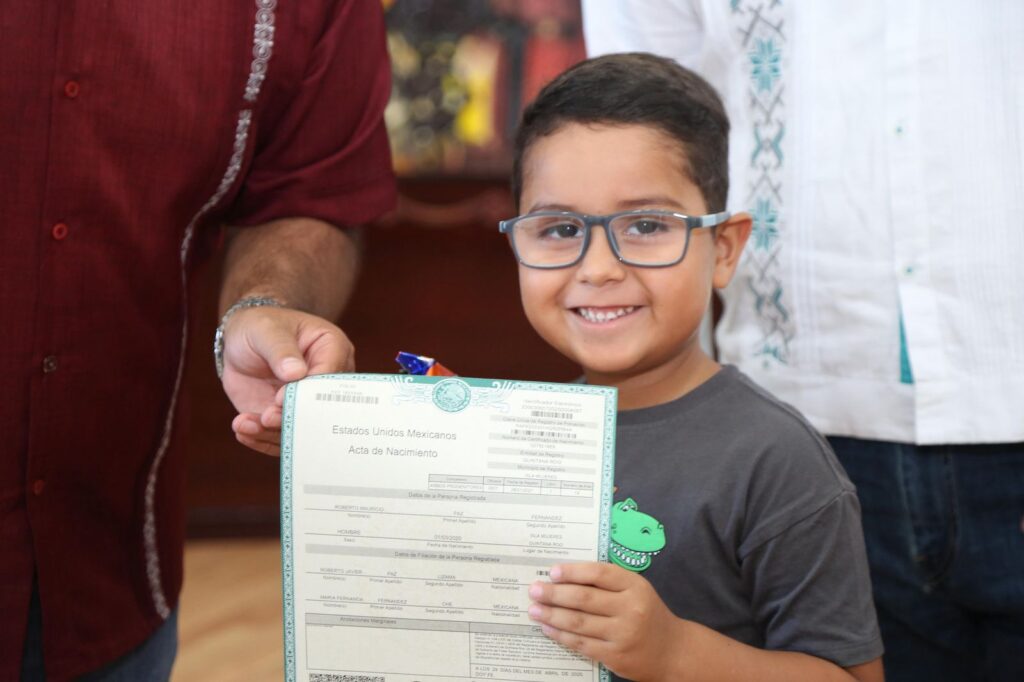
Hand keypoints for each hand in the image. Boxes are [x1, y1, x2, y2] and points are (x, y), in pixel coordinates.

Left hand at [220, 306, 354, 454]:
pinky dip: (261, 439)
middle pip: (320, 409)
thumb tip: (296, 373)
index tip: (280, 397)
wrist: (242, 341)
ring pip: (300, 428)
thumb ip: (281, 350)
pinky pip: (281, 437)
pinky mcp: (287, 418)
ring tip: (245, 424)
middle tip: (266, 417)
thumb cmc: (261, 326)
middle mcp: (327, 381)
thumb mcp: (267, 330)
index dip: (307, 392)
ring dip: (272, 432)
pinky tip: (243, 430)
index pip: (329, 378)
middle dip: (293, 419)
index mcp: (333, 351)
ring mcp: (307, 403)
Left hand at [528, 562, 682, 681]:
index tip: (552, 571)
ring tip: (534, 609)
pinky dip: (561, 635)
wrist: (672, 651)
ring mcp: (623, 634)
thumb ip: (608, 582)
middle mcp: (630, 609)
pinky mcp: (615, 656)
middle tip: (534, 589)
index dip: (573, 572)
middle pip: (584, 598)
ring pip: (578, 622)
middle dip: (554, 593)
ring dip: (551, 615)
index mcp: (635, 586)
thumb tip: (566, 577)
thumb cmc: (647, 614)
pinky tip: (548, 628)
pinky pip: (581, 643)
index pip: (599, 573)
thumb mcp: (636, 590)